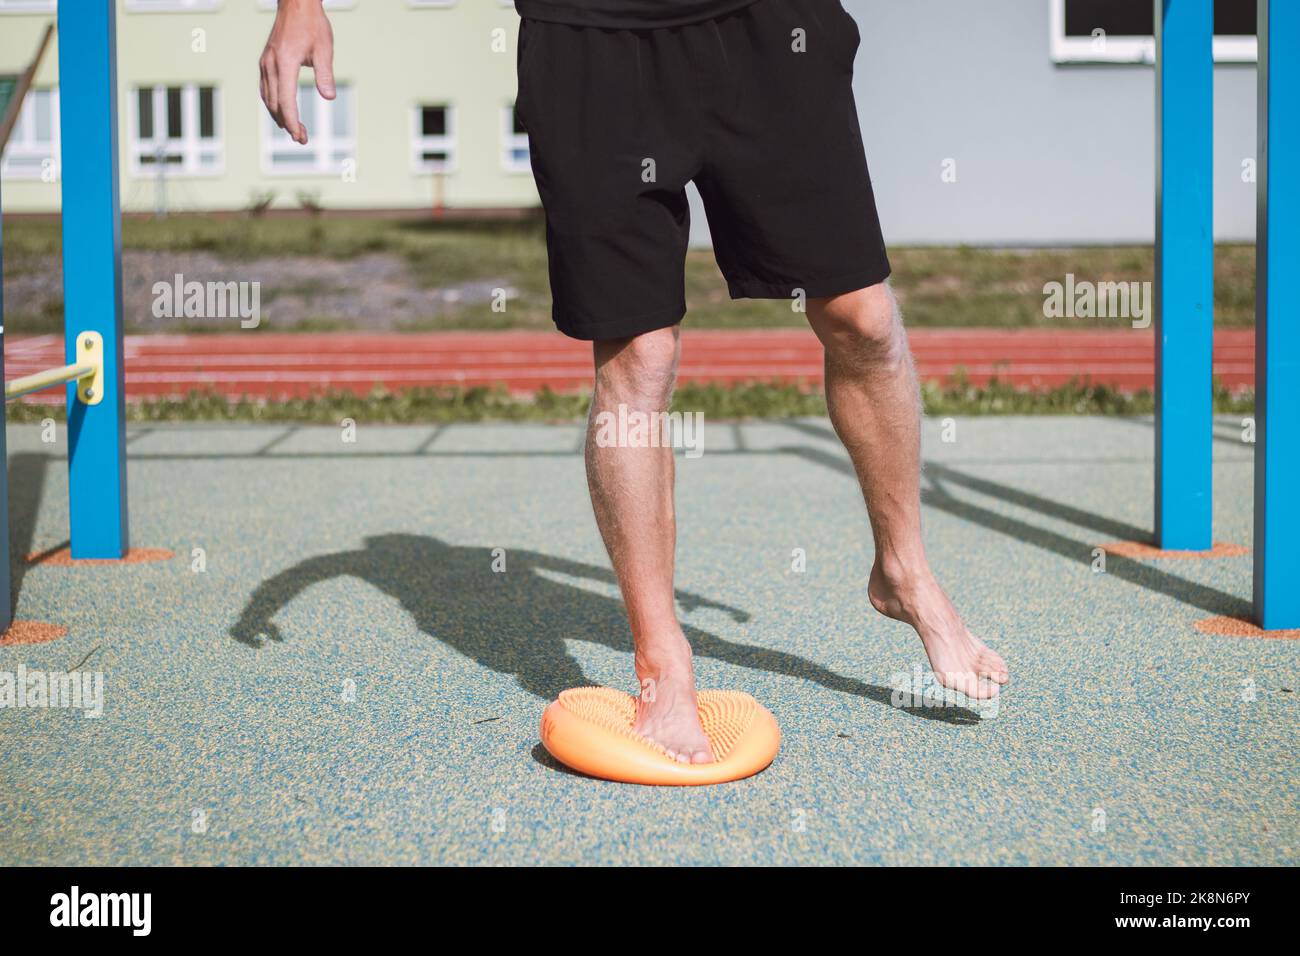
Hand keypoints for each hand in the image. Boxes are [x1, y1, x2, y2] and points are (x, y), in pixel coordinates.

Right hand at [259, 0, 334, 144]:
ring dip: (279, 116)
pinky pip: (266, 88)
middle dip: (287, 123)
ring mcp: (266, 63)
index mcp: (285, 62)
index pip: (286, 100)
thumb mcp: (324, 49)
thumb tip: (329, 97)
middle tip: (302, 139)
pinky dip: (273, 103)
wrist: (296, 4)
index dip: (292, 121)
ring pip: (267, 97)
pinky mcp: (266, 61)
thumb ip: (325, 74)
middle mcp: (271, 64)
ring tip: (294, 130)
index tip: (299, 136)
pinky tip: (282, 112)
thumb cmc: (312, 24)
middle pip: (275, 103)